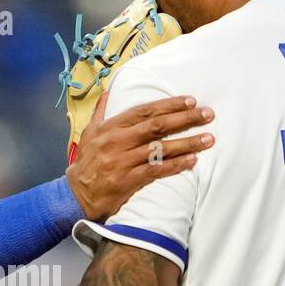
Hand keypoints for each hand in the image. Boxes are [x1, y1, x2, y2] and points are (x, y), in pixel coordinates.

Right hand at [66, 93, 213, 220]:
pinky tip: (192, 161)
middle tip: (208, 114)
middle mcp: (117, 141)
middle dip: (185, 119)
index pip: (144, 111)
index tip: (190, 100)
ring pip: (160, 149)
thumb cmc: (86, 163)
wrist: (75, 195)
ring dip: (187, 143)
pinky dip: (176, 165)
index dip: (168, 104)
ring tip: (208, 139)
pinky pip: (156, 171)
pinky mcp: (127, 181)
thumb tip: (111, 90)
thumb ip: (102, 112)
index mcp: (110, 127)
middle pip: (157, 126)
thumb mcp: (89, 133)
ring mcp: (122, 161)